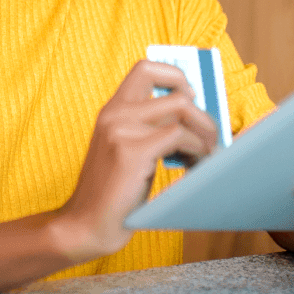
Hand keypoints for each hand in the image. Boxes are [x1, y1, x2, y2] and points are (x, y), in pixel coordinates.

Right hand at [54, 60, 218, 261]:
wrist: (85, 225)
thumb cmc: (113, 192)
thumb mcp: (127, 149)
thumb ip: (149, 128)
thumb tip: (192, 114)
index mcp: (113, 110)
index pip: (146, 68)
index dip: (175, 76)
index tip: (191, 99)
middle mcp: (115, 113)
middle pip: (177, 90)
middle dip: (203, 114)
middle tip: (208, 138)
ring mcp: (121, 129)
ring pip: (183, 109)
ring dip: (205, 133)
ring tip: (204, 155)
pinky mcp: (131, 151)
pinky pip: (179, 136)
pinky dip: (197, 150)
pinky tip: (194, 166)